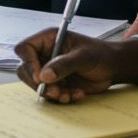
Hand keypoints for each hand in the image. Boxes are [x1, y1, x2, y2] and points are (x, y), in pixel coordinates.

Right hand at [14, 29, 137, 103]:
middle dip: (39, 84)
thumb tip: (43, 76)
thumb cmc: (101, 54)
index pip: (25, 49)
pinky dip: (61, 98)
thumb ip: (63, 65)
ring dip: (51, 93)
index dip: (28, 63)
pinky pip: (50, 94)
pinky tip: (76, 94)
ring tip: (68, 95)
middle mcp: (46, 54)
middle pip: (26, 70)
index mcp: (48, 40)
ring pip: (37, 85)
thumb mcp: (83, 57)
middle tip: (55, 91)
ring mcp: (50, 70)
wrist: (113, 68)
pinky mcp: (57, 83)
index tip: (40, 77)